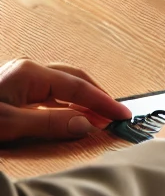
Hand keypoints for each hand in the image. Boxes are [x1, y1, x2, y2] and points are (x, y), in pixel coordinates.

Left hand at [0, 59, 130, 142]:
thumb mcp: (8, 126)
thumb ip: (49, 124)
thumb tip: (86, 124)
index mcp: (29, 72)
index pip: (77, 87)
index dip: (103, 102)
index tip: (123, 115)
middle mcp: (28, 70)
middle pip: (74, 80)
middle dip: (97, 98)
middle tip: (116, 116)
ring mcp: (21, 78)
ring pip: (63, 87)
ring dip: (83, 102)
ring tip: (100, 118)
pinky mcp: (14, 90)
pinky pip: (49, 95)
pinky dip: (66, 105)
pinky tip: (73, 115)